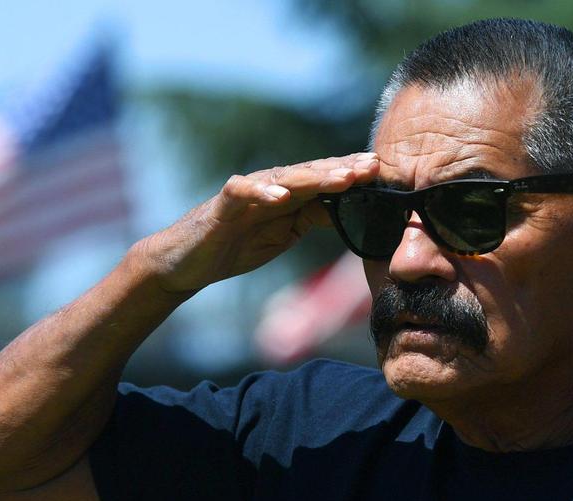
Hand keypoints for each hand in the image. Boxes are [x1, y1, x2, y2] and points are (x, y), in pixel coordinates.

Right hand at [131, 152, 379, 293]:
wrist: (189, 261)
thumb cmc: (237, 245)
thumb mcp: (285, 234)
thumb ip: (313, 219)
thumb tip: (352, 211)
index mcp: (289, 196)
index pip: (326, 181)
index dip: (353, 176)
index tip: (383, 173)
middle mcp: (272, 187)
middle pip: (312, 174)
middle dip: (344, 170)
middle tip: (373, 166)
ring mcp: (248, 193)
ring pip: (285, 178)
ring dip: (315, 177)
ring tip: (342, 177)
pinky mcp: (223, 204)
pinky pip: (243, 191)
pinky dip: (261, 192)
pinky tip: (281, 195)